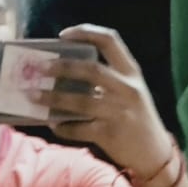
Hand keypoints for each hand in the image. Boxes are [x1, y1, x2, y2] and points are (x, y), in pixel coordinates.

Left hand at [44, 24, 173, 177]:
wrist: (155, 154)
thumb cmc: (136, 119)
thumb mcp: (130, 92)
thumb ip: (107, 80)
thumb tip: (65, 72)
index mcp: (132, 72)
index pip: (110, 40)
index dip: (85, 33)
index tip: (62, 35)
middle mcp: (127, 89)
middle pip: (91, 69)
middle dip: (62, 67)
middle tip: (39, 67)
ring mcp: (119, 112)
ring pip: (81, 101)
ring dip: (53, 98)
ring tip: (32, 95)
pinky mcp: (110, 134)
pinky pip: (79, 128)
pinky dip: (63, 126)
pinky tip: (52, 124)